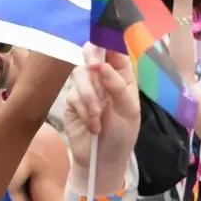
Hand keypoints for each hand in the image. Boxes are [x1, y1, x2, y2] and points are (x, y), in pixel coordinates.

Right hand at [63, 44, 139, 193]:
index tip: (104, 42)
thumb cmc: (122, 135)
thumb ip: (117, 87)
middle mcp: (102, 78)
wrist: (102, 159)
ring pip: (80, 75)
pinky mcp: (71, 100)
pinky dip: (84, 111)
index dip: (108, 42)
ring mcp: (84, 88)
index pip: (114, 51)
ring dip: (89, 97)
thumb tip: (101, 66)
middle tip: (94, 65)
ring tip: (97, 118)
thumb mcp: (129, 111)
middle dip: (91, 56)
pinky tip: (92, 126)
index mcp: (121, 77)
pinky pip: (73, 96)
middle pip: (91, 54)